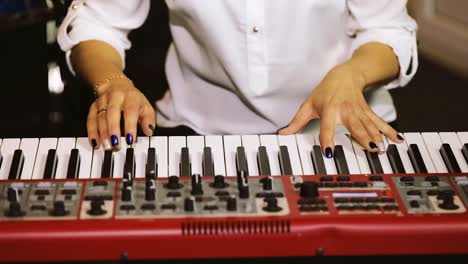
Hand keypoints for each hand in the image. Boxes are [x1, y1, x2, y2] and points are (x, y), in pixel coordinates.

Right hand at [87, 78, 155, 149]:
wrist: (116, 86)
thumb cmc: (133, 100)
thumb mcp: (145, 107)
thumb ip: (148, 119)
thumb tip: (149, 131)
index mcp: (130, 96)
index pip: (130, 111)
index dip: (130, 126)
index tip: (131, 140)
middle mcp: (115, 97)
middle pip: (112, 113)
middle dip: (113, 130)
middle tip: (116, 145)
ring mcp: (102, 102)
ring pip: (100, 117)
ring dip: (103, 134)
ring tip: (108, 147)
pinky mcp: (93, 107)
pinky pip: (90, 120)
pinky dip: (92, 132)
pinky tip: (95, 143)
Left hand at [278, 63, 402, 155]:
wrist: (345, 75)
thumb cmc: (325, 91)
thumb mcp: (308, 104)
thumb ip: (297, 122)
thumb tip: (282, 133)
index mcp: (329, 110)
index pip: (327, 127)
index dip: (327, 139)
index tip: (330, 152)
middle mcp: (346, 111)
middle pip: (355, 126)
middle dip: (363, 138)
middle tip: (371, 150)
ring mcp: (359, 112)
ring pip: (369, 126)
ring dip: (377, 137)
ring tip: (383, 149)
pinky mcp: (368, 112)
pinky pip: (379, 122)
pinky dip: (389, 131)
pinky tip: (398, 139)